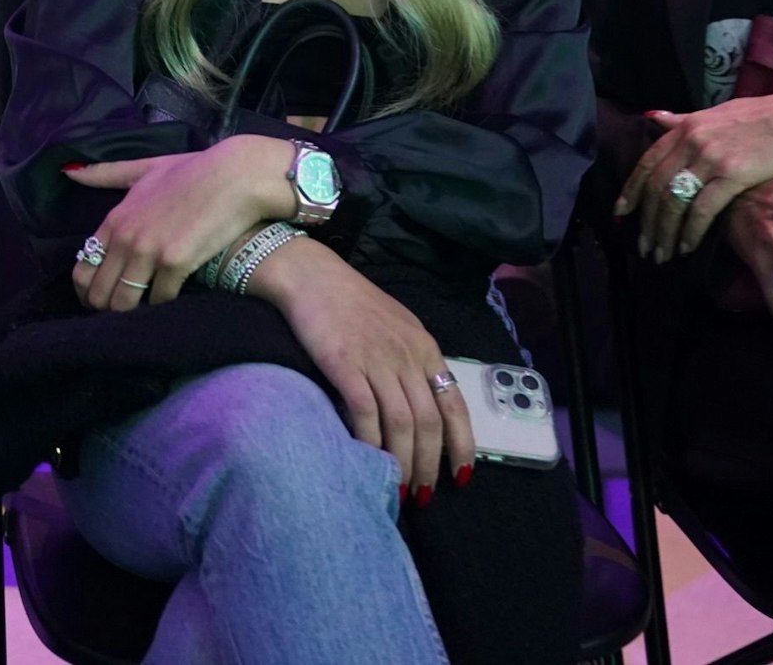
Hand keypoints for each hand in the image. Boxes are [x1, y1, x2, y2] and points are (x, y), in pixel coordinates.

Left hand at [65, 135, 297, 309]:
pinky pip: (159, 300)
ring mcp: (149, 251)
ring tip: (146, 312)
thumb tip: (70, 173)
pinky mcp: (175, 263)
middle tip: (126, 311)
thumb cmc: (194, 170)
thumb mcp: (146, 168)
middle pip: (99, 293)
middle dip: (108, 308)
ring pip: (124, 304)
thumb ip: (108, 174)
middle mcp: (125, 237)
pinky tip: (173, 298)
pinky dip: (164, 305)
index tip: (103, 298)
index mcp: (115, 218)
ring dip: (133, 313)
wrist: (236, 175)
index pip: (82, 269)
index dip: (89, 291)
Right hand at [250, 237, 475, 503]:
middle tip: (422, 496)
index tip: (460, 476)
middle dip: (428, 464)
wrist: (310, 276)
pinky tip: (367, 460)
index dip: (461, 444)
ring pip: (401, 423)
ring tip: (397, 490)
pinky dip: (370, 441)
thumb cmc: (351, 302)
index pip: (454, 403)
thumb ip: (411, 361)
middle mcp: (406, 355)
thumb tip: (420, 407)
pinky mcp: (344, 364)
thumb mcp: (396, 326)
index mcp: (424, 347)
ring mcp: (376, 359)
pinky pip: (365, 412)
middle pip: (428, 421)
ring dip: (402, 462)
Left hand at [614, 84, 772, 261]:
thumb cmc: (763, 118)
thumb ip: (682, 119)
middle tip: (643, 246)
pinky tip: (687, 248)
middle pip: (656, 188)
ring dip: (665, 233)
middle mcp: (692, 140)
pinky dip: (691, 232)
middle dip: (647, 222)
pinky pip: (703, 210)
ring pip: (675, 202)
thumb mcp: (715, 113)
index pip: (646, 162)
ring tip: (662, 254)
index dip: (631, 191)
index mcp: (685, 126)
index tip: (621, 214)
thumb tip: (653, 116)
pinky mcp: (733, 175)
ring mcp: (711, 158)